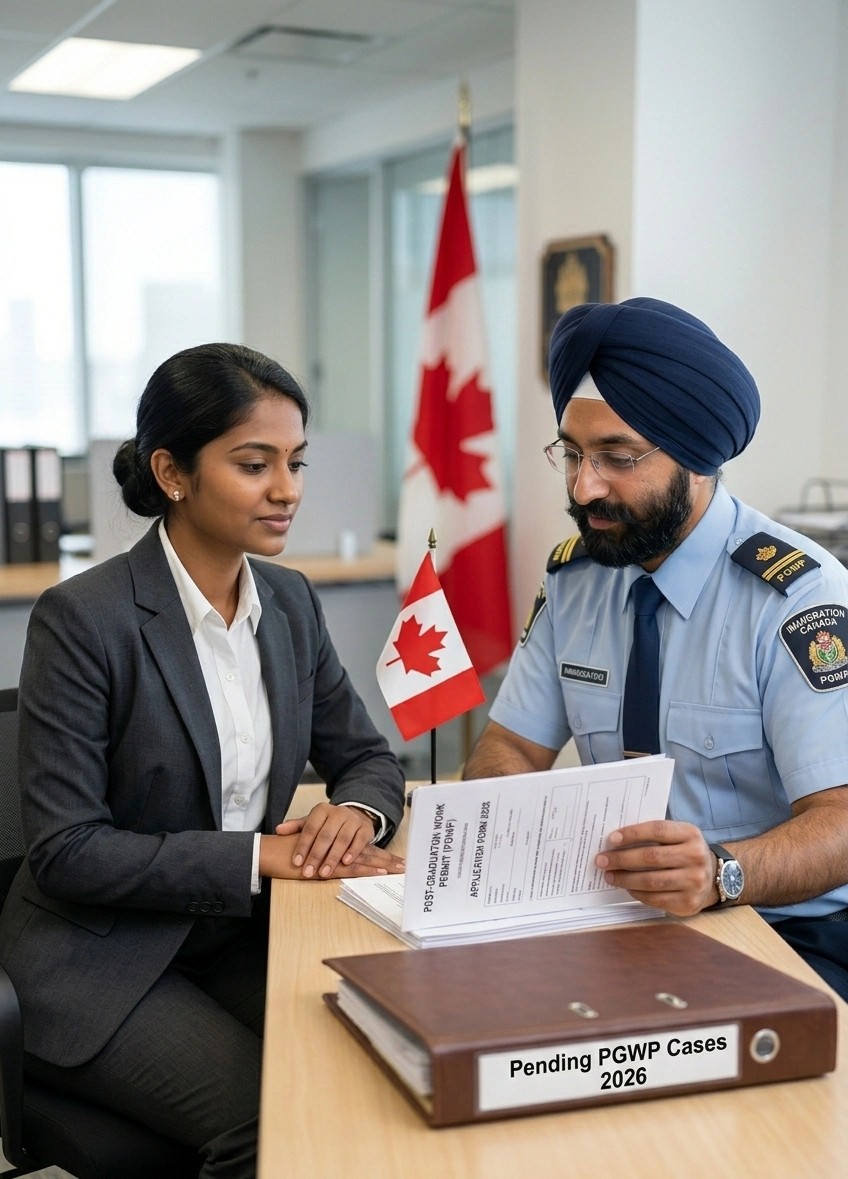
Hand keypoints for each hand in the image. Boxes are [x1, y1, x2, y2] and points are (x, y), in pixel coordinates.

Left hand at [274, 802, 404, 879]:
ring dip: (332, 857)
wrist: (355, 816)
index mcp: (321, 810)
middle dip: (316, 856)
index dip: (303, 846)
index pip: (310, 829)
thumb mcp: (312, 822)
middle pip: (325, 836)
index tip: (296, 862)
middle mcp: (338, 813)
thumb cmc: (328, 824)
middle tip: (308, 872)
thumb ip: (296, 827)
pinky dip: (352, 852)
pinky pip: (359, 841)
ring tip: (324, 873)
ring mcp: (353, 820)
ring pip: (342, 839)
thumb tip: (278, 830)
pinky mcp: (365, 829)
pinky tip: (345, 863)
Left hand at [594, 820, 717, 916]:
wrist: (714, 878)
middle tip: (601, 860)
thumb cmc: (684, 852)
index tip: (611, 839)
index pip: (658, 830)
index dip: (633, 834)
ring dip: (625, 879)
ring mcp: (694, 882)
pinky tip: (626, 887)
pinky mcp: (688, 903)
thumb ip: (654, 835)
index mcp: (690, 834)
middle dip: (622, 859)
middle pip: (651, 857)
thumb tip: (616, 840)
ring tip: (609, 875)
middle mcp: (695, 857)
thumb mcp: (678, 836)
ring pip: (651, 881)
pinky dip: (637, 893)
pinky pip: (655, 899)